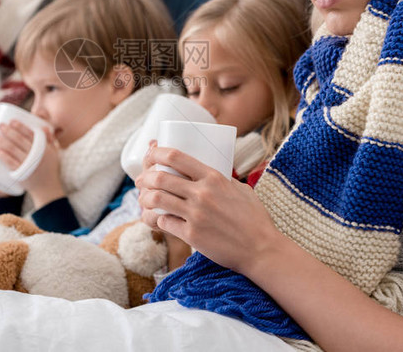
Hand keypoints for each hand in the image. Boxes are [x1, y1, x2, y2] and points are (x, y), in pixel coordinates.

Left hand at [0, 122, 63, 207]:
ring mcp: (28, 164)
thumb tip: (43, 126)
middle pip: (19, 140)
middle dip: (8, 131)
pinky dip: (4, 156)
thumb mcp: (53, 152)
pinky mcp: (21, 173)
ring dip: (2, 141)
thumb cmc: (49, 168)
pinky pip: (11, 163)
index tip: (11, 121)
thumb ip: (49, 139)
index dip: (20, 126)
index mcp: (43, 147)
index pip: (30, 133)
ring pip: (13, 150)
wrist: (47, 188)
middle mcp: (36, 154)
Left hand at [135, 145, 279, 274]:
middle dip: (144, 177)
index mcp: (213, 177)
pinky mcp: (192, 235)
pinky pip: (163, 222)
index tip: (150, 153)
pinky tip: (154, 219)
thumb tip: (206, 173)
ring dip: (144, 198)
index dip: (156, 152)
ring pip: (156, 199)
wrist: (261, 250)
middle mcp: (202, 193)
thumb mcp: (241, 189)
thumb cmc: (254, 219)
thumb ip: (222, 180)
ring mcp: (195, 215)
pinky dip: (154, 219)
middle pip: (160, 177)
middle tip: (140, 181)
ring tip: (143, 200)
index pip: (176, 157)